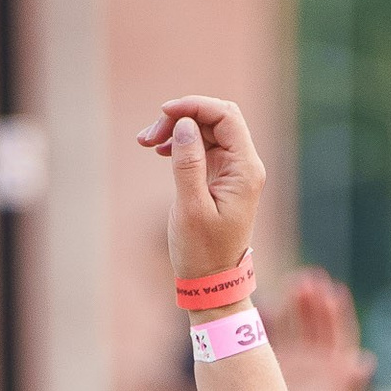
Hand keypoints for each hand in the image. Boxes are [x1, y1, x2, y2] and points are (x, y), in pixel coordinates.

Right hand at [138, 93, 265, 282]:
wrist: (212, 284)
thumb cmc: (203, 253)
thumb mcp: (191, 209)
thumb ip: (188, 164)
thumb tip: (185, 125)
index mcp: (245, 170)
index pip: (225, 116)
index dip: (195, 106)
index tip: (164, 113)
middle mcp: (244, 165)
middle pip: (215, 119)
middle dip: (182, 117)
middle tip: (149, 135)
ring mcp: (233, 171)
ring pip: (206, 131)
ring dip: (177, 130)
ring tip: (146, 142)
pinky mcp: (220, 178)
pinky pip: (202, 147)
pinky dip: (180, 144)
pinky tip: (159, 150)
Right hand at [268, 267, 373, 390]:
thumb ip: (348, 386)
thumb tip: (365, 361)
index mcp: (336, 371)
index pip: (341, 335)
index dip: (338, 313)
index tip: (335, 292)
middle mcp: (317, 362)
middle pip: (320, 325)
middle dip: (317, 303)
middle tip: (311, 280)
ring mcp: (296, 359)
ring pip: (299, 325)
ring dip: (298, 304)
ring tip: (296, 283)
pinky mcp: (275, 362)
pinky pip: (276, 335)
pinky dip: (273, 320)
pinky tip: (268, 304)